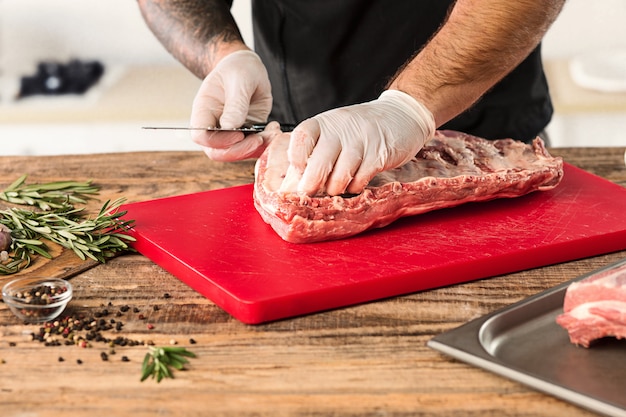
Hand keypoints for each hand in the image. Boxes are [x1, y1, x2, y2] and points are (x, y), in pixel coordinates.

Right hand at [190, 50, 272, 160]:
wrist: (249, 68)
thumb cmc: (239, 69)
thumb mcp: (240, 79)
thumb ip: (236, 103)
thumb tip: (230, 127)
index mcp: (204, 109)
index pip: (201, 136)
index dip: (218, 141)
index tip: (239, 134)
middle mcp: (214, 124)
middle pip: (217, 152)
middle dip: (239, 151)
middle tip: (259, 140)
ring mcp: (230, 131)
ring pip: (236, 153)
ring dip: (256, 149)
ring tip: (272, 132)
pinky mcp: (247, 133)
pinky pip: (252, 148)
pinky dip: (265, 144)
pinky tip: (274, 130)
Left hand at [279, 90, 434, 195]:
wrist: (401, 116)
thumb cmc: (359, 131)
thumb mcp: (333, 134)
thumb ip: (311, 156)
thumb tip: (289, 187)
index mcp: (324, 123)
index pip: (301, 137)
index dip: (295, 158)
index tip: (298, 172)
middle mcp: (341, 129)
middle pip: (319, 163)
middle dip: (311, 185)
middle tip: (310, 194)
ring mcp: (361, 141)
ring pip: (340, 176)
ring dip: (335, 189)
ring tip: (336, 188)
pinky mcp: (380, 155)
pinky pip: (360, 179)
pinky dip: (354, 187)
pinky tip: (354, 183)